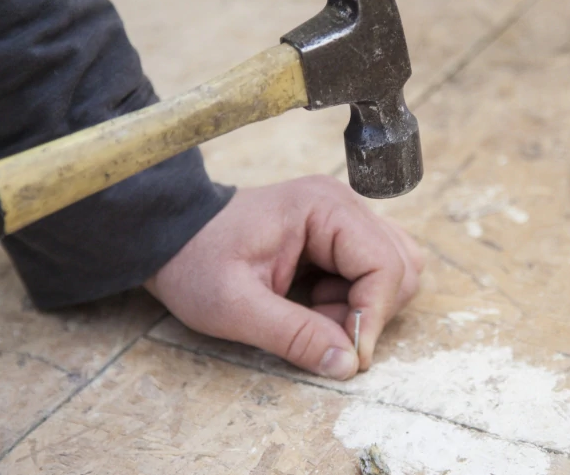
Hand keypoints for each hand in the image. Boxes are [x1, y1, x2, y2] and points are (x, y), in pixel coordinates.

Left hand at [144, 175, 423, 379]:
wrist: (170, 236)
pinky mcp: (337, 235)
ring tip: (313, 316)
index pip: (384, 265)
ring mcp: (342, 218)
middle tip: (320, 334)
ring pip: (392, 270)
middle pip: (399, 267)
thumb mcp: (234, 306)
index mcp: (323, 208)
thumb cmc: (195, 261)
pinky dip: (353, 299)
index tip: (348, 356)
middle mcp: (342, 205)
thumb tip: (347, 364)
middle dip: (367, 313)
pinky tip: (314, 305)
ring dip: (363, 306)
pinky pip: (371, 272)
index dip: (373, 316)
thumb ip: (293, 335)